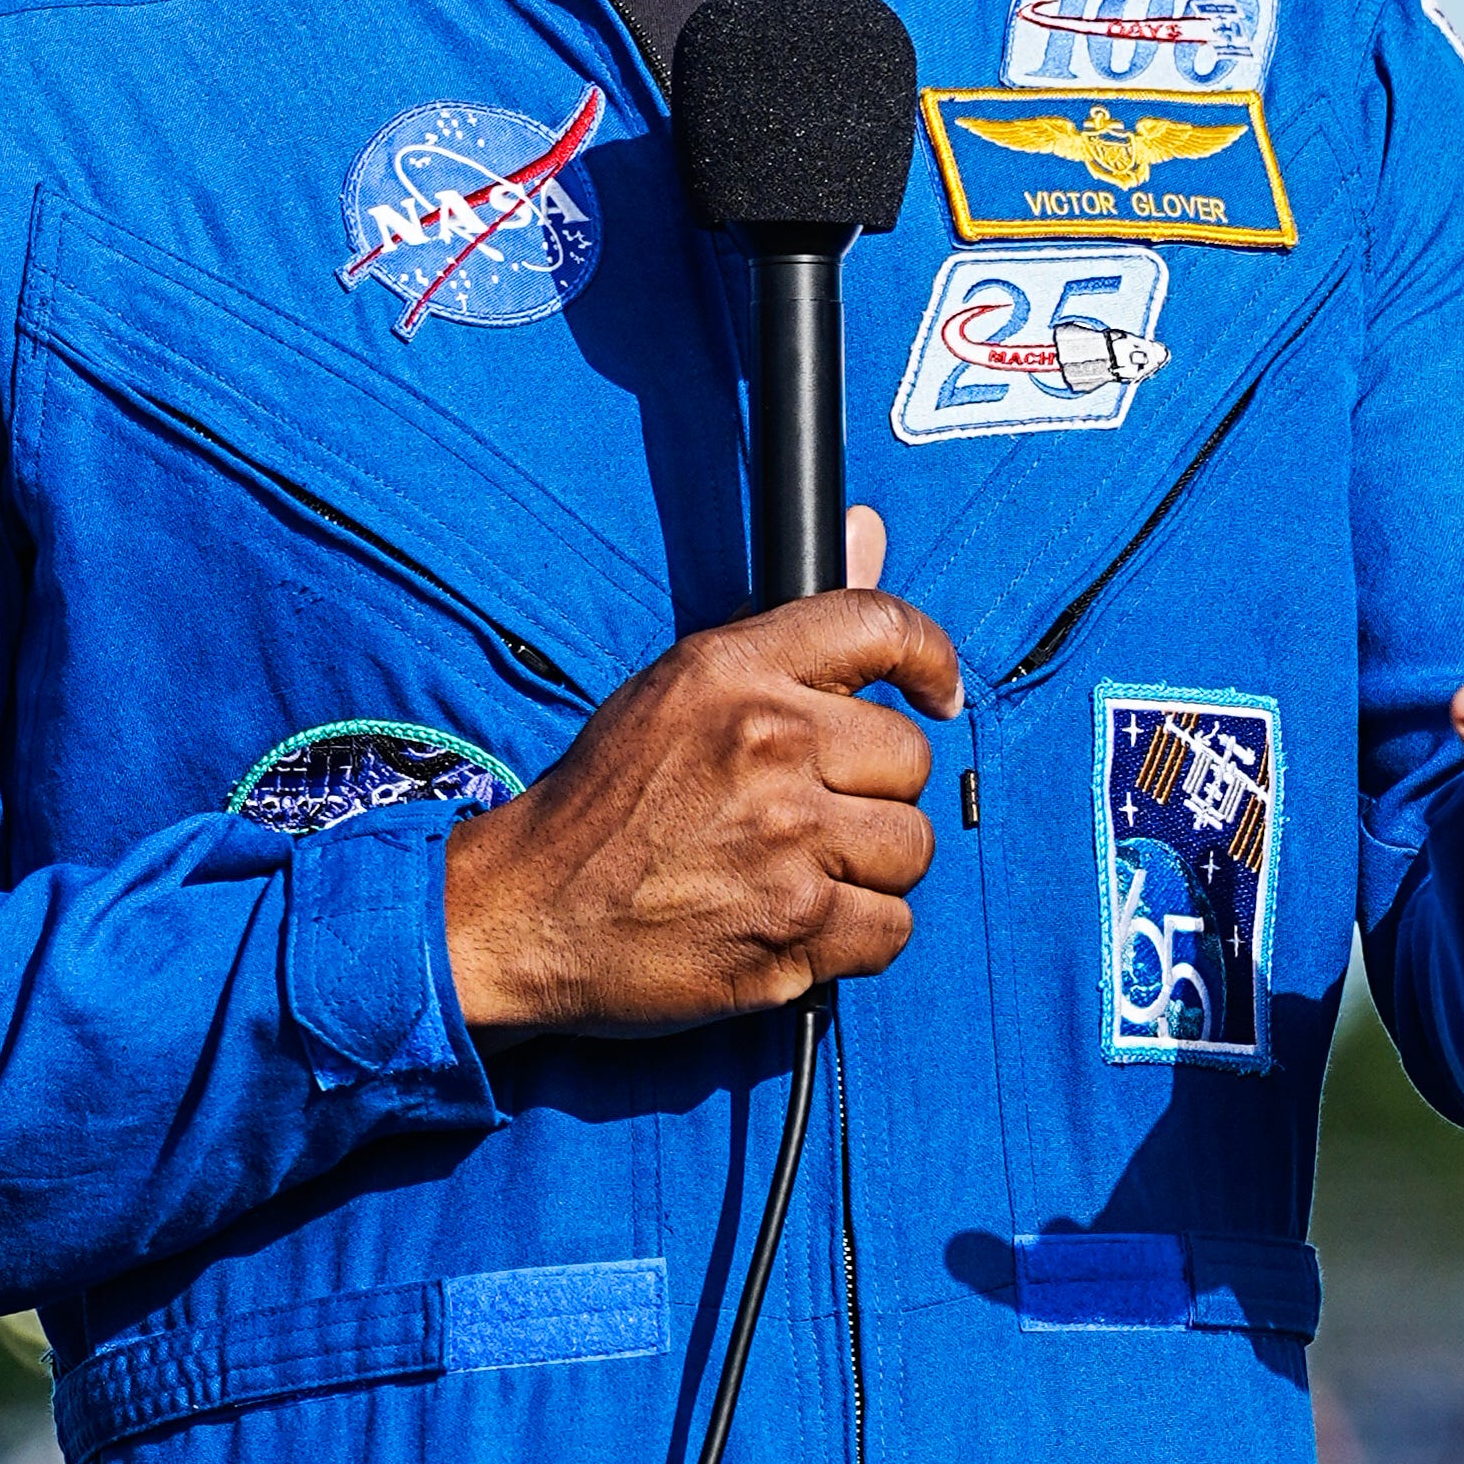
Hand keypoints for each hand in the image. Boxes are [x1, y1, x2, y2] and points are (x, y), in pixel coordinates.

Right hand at [446, 510, 961, 1041]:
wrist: (528, 911)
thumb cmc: (605, 800)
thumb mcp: (681, 685)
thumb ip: (792, 625)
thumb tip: (871, 528)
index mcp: (733, 672)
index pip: (880, 625)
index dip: (930, 658)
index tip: (935, 693)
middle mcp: (768, 747)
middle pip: (910, 759)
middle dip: (873, 792)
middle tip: (815, 812)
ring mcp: (786, 845)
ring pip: (913, 848)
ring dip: (871, 869)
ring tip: (804, 871)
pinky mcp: (793, 933)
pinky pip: (893, 929)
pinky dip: (857, 935)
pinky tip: (800, 921)